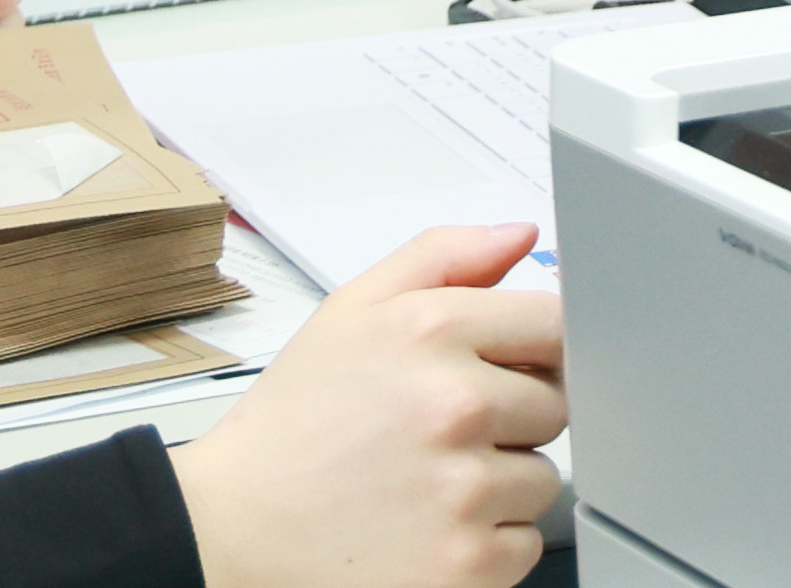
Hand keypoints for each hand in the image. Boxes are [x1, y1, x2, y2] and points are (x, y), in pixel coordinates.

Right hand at [168, 223, 566, 587]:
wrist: (233, 528)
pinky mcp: (465, 566)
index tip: (508, 367)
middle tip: (442, 433)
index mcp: (430, 330)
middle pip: (555, 405)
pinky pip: (523, 545)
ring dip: (500, 486)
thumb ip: (443, 257)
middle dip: (511, 418)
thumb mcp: (350, 311)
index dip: (536, 348)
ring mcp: (463, 491)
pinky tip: (431, 530)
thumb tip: (519, 235)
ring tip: (427, 484)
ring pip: (541, 480)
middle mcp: (455, 405)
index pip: (556, 324)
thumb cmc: (293, 425)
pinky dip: (488, 546)